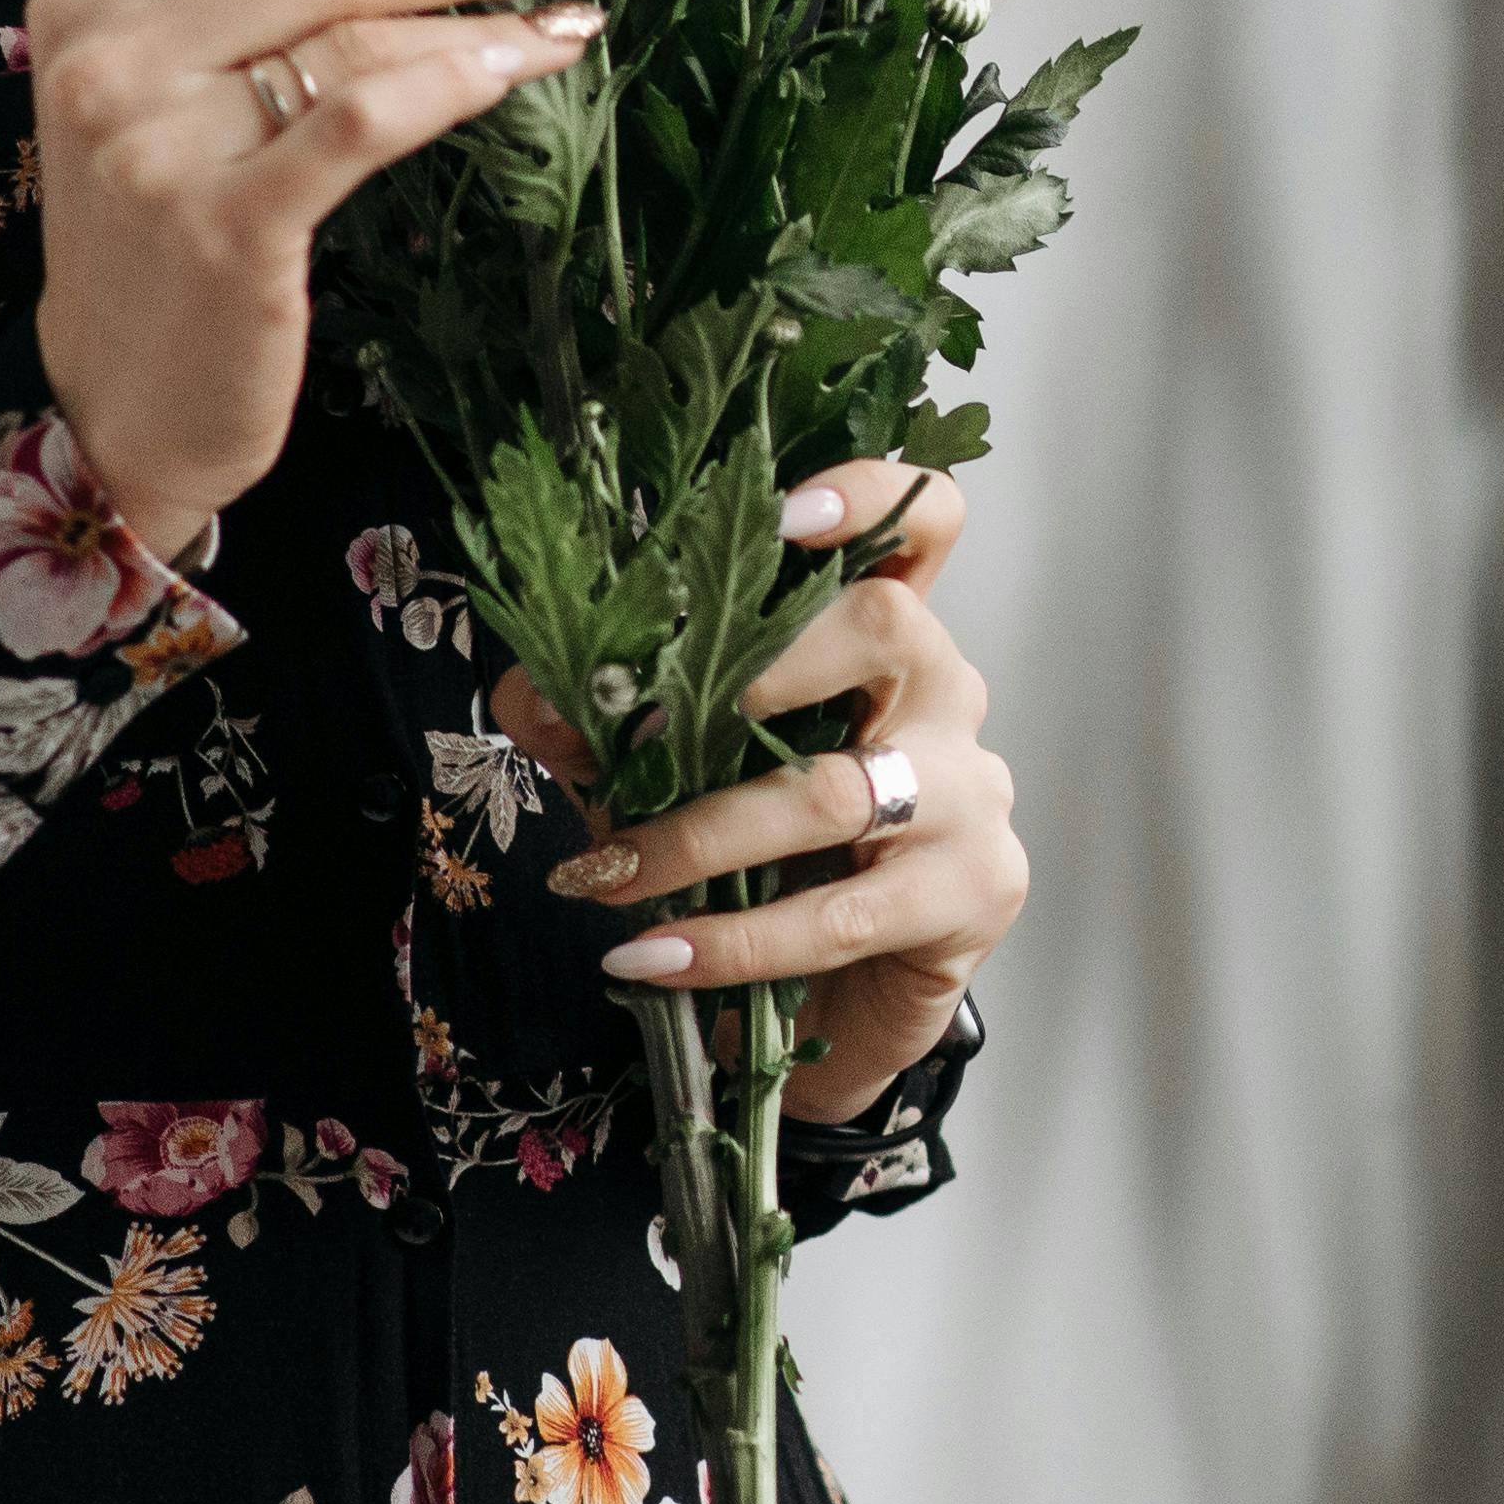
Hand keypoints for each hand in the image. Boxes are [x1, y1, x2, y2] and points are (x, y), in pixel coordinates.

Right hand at [21, 0, 602, 565]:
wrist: (120, 399)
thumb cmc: (163, 217)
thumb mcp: (162, 60)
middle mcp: (103, 58)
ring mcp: (155, 144)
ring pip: (351, 27)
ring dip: (480, 5)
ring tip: (567, 7)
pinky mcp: (224, 228)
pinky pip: (364, 119)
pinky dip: (455, 80)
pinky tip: (519, 67)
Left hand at [492, 460, 1026, 1122]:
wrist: (845, 1011)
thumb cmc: (773, 868)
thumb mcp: (673, 779)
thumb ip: (604, 728)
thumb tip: (529, 692)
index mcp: (888, 636)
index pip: (922, 521)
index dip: (868, 491)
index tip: (782, 512)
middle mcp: (947, 693)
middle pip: (888, 622)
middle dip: (756, 662)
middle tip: (646, 719)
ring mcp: (971, 793)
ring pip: (840, 786)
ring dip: (701, 834)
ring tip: (608, 873)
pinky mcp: (974, 893)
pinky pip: (840, 914)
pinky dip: (730, 939)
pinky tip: (655, 956)